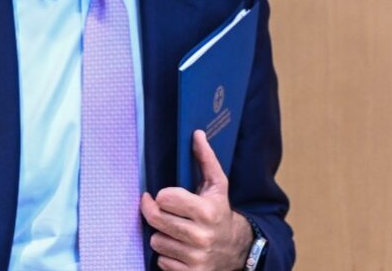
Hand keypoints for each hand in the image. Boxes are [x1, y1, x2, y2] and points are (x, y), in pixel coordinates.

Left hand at [140, 130, 252, 269]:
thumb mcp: (217, 186)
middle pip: (156, 220)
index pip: (164, 198)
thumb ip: (205, 159)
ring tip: (175, 231)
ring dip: (162, 235)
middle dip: (155, 213)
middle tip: (161, 210)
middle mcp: (201, 236)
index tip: (166, 196)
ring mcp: (196, 257)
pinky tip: (179, 249)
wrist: (237, 249)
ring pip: (156, 241)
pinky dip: (167, 255)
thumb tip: (196, 134)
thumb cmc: (220, 212)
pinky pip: (161, 261)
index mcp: (207, 211)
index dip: (162, 196)